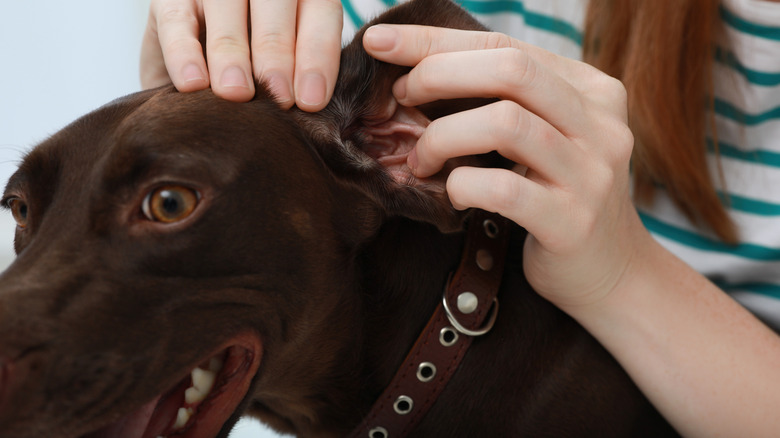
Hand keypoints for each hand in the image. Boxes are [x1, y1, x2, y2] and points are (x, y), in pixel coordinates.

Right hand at [140, 0, 342, 109]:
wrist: (194, 66)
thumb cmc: (257, 77)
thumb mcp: (286, 76)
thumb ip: (302, 83)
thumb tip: (313, 109)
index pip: (320, 16)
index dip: (316, 57)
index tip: (310, 101)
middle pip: (276, 11)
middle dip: (278, 57)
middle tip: (280, 98)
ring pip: (226, 10)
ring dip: (233, 54)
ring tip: (237, 93)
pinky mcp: (170, 0)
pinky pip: (178, 22)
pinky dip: (184, 54)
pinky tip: (194, 84)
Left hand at [363, 24, 647, 308]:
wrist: (612, 273)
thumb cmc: (558, 197)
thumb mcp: (544, 138)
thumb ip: (506, 102)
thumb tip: (418, 68)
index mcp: (592, 90)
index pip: (506, 45)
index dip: (437, 40)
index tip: (381, 41)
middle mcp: (600, 123)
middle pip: (511, 70)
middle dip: (438, 73)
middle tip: (400, 96)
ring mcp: (591, 173)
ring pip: (506, 123)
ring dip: (443, 136)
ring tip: (420, 159)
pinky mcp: (574, 222)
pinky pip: (504, 189)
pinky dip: (463, 185)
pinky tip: (454, 194)